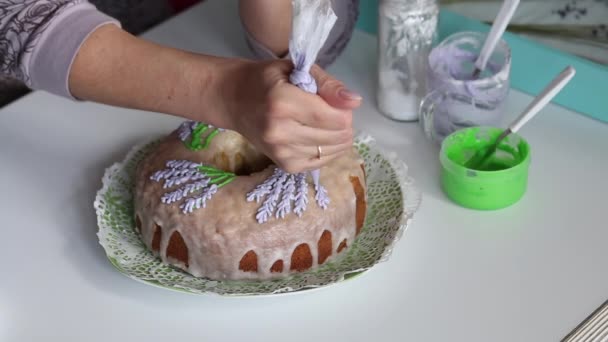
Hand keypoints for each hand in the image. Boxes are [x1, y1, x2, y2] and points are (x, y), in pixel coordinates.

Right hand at [216, 59, 361, 172]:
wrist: (233, 100)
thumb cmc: (266, 80)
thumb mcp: (296, 69)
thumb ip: (327, 84)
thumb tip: (355, 101)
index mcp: (283, 102)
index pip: (333, 117)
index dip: (345, 111)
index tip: (338, 102)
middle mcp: (280, 131)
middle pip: (336, 136)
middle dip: (343, 124)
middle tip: (332, 112)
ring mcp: (281, 152)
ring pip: (331, 152)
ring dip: (336, 138)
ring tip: (324, 123)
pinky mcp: (285, 165)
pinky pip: (320, 163)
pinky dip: (326, 151)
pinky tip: (318, 137)